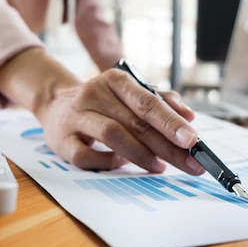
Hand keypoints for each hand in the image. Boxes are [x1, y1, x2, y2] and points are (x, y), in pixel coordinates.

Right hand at [35, 68, 205, 174]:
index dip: (171, 122)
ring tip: (161, 166)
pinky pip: (87, 157)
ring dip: (141, 154)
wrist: (54, 102)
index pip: (147, 102)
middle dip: (167, 146)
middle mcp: (94, 94)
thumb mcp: (128, 92)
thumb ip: (160, 100)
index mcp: (115, 80)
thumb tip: (189, 116)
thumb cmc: (101, 100)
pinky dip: (108, 162)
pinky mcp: (62, 140)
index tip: (193, 140)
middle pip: (135, 122)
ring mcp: (76, 117)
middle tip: (190, 163)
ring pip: (113, 136)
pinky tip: (122, 164)